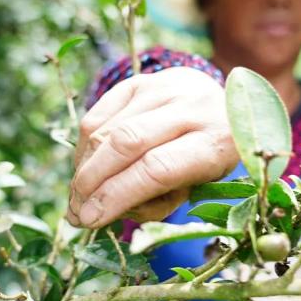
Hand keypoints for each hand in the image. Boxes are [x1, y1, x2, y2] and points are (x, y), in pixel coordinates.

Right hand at [67, 67, 238, 228]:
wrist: (223, 106)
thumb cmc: (208, 157)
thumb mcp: (198, 187)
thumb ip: (157, 202)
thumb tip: (100, 211)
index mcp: (214, 142)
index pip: (157, 169)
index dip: (117, 195)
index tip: (92, 219)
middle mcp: (191, 107)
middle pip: (126, 143)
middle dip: (92, 182)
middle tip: (77, 211)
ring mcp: (163, 88)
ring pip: (106, 130)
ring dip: (83, 168)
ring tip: (78, 196)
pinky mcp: (139, 81)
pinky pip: (97, 115)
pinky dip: (84, 148)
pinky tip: (86, 168)